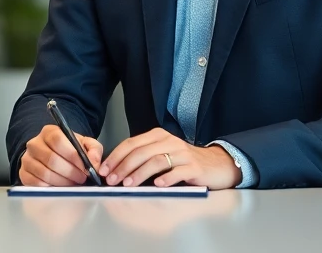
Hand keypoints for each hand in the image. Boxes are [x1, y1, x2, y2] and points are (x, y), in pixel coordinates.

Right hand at [18, 124, 103, 186]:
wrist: (52, 155)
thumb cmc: (70, 150)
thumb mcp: (84, 145)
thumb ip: (93, 150)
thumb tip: (94, 163)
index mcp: (49, 132)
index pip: (58, 140)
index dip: (73, 156)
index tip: (86, 168)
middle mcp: (34, 143)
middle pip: (52, 159)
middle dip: (71, 172)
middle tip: (82, 179)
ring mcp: (27, 159)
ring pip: (45, 173)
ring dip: (63, 182)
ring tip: (73, 183)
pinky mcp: (24, 174)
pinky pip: (37, 184)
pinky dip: (51, 187)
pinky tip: (60, 186)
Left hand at [99, 129, 239, 189]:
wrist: (216, 164)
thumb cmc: (185, 162)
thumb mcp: (162, 154)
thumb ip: (143, 158)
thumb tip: (117, 170)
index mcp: (158, 136)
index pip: (131, 143)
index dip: (115, 156)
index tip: (104, 170)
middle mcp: (169, 141)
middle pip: (141, 152)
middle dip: (123, 167)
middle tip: (112, 180)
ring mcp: (182, 153)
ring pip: (156, 161)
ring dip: (139, 173)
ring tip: (128, 184)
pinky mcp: (194, 167)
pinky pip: (178, 171)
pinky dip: (166, 178)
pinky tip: (157, 185)